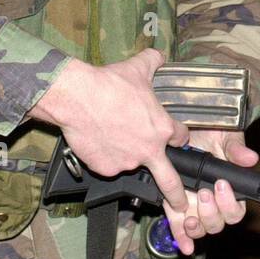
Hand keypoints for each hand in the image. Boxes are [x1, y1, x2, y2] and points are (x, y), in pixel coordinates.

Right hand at [30, 49, 189, 217]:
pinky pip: (107, 165)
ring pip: (130, 162)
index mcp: (163, 129)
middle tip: (181, 204)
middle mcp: (148, 151)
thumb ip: (153, 61)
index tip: (173, 136)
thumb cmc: (110, 83)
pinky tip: (98, 138)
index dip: (176, 135)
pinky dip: (104, 156)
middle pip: (170, 181)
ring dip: (125, 153)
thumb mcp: (137, 68)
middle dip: (177, 196)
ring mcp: (126, 163)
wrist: (78, 97)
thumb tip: (158, 54)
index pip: (180, 138)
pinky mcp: (105, 169)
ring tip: (110, 132)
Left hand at [163, 130, 258, 255]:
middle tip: (204, 192)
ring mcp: (194, 204)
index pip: (236, 210)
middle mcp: (214, 201)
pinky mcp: (175, 204)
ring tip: (190, 217)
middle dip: (211, 212)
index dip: (230, 204)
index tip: (221, 185)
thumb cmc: (213, 131)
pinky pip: (178, 225)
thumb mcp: (226, 136)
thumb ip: (236, 149)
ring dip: (197, 227)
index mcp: (230, 189)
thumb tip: (250, 159)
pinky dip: (181, 236)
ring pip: (200, 227)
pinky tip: (183, 245)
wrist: (190, 125)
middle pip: (218, 223)